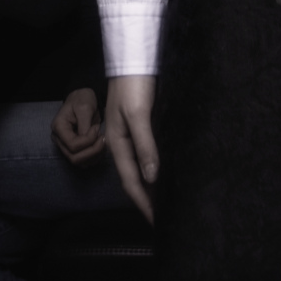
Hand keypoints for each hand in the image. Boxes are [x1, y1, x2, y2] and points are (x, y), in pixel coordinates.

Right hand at [52, 87, 107, 165]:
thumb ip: (85, 125)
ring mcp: (66, 147)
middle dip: (92, 151)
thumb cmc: (82, 99)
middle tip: (103, 138)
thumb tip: (89, 141)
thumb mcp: (84, 107)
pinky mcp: (75, 150)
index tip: (97, 128)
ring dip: (95, 155)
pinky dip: (95, 157)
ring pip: (80, 163)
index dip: (88, 141)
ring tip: (103, 141)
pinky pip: (84, 161)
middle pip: (74, 158)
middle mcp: (60, 140)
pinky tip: (101, 146)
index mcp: (58, 128)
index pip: (72, 145)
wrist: (83, 97)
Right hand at [104, 75, 158, 221]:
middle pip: (133, 178)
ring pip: (139, 167)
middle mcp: (122, 142)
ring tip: (163, 202)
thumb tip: (152, 178)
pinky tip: (161, 172)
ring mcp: (129, 134)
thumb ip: (145, 145)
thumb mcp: (138, 114)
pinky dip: (152, 168)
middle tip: (162, 218)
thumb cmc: (133, 83)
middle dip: (145, 200)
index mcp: (118, 143)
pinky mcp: (139, 125)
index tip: (155, 222)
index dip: (143, 203)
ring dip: (150, 186)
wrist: (133, 57)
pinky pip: (145, 154)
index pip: (131, 182)